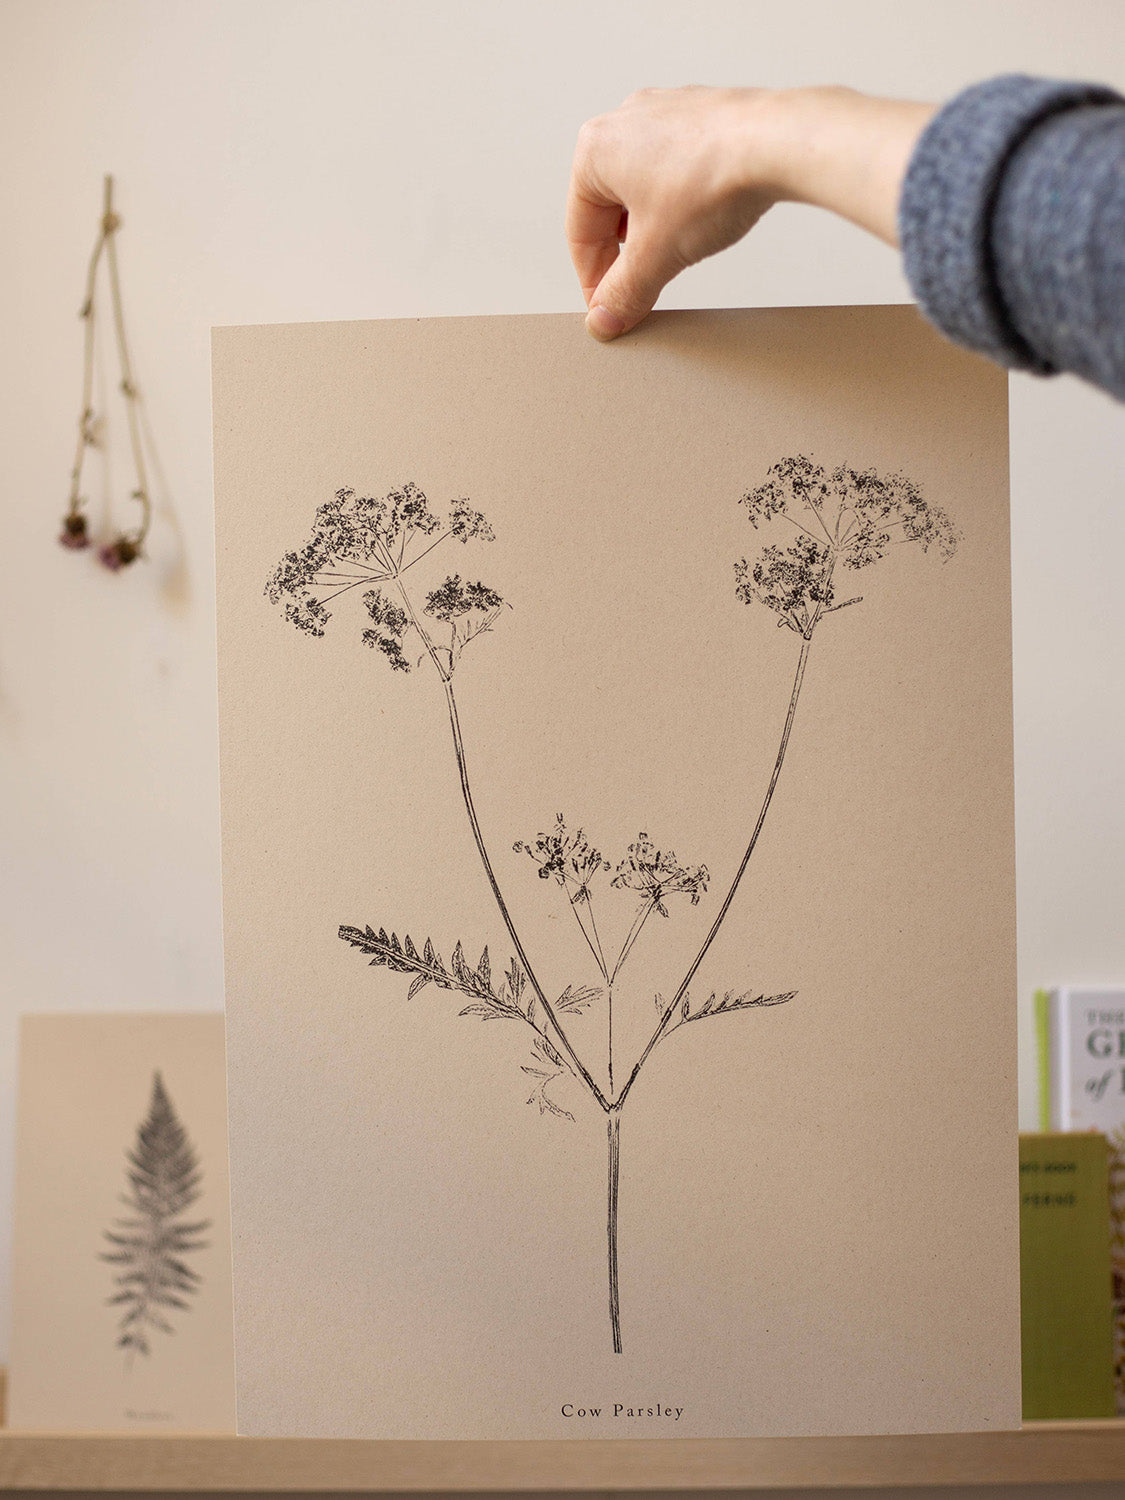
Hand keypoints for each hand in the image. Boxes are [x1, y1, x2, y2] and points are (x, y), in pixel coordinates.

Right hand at [567, 85, 936, 339]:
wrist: (778, 144)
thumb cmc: (712, 182)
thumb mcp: (656, 255)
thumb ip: (624, 293)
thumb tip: (605, 318)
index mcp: (595, 149)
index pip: (580, 232)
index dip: (593, 281)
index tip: (609, 309)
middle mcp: (625, 121)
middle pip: (609, 209)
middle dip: (624, 254)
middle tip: (642, 289)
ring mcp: (666, 112)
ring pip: (644, 188)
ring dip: (653, 229)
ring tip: (676, 255)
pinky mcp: (703, 116)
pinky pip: (677, 170)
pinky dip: (682, 202)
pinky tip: (702, 222)